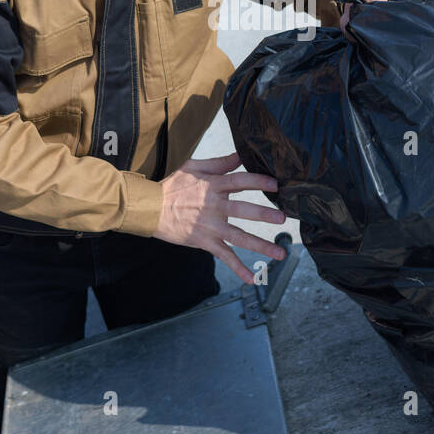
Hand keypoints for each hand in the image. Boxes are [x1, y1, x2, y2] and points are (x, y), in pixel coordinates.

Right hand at [154, 152, 287, 282]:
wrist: (151, 209)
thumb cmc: (173, 186)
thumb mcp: (194, 167)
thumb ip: (219, 163)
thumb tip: (240, 155)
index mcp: (213, 186)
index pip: (240, 181)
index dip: (258, 181)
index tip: (276, 185)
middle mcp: (214, 207)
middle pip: (243, 210)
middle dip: (264, 214)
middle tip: (282, 218)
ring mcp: (210, 226)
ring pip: (238, 237)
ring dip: (260, 246)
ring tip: (280, 253)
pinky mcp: (204, 242)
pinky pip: (224, 256)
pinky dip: (237, 268)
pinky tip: (252, 278)